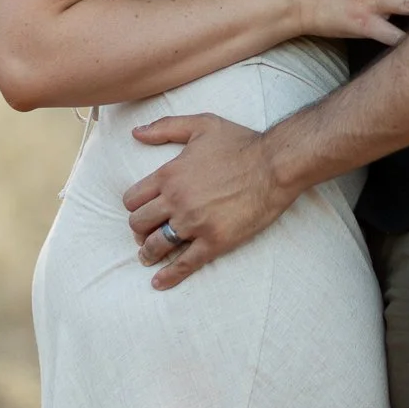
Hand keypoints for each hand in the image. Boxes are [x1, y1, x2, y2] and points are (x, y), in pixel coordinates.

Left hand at [123, 114, 291, 289]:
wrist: (275, 165)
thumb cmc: (240, 143)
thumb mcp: (201, 125)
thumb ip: (165, 127)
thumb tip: (135, 133)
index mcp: (169, 175)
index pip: (133, 199)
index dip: (134, 207)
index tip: (141, 211)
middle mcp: (177, 201)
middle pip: (139, 224)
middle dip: (139, 230)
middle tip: (145, 234)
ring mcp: (195, 223)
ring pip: (156, 246)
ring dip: (148, 253)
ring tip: (148, 256)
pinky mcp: (215, 241)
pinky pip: (185, 264)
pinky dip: (169, 276)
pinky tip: (159, 282)